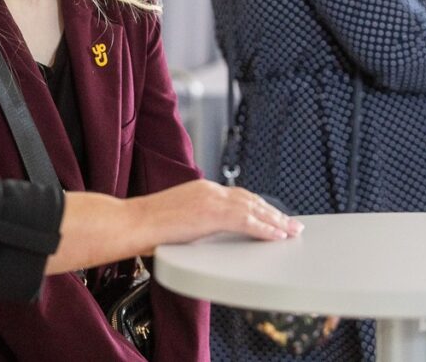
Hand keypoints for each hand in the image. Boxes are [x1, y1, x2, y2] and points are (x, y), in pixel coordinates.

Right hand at [141, 179, 302, 244]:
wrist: (133, 222)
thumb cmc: (145, 225)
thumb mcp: (175, 218)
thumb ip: (194, 221)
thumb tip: (201, 233)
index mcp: (200, 190)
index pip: (237, 196)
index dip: (257, 206)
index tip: (269, 214)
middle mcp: (209, 190)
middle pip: (250, 200)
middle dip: (272, 212)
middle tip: (291, 223)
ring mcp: (212, 200)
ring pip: (254, 209)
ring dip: (275, 220)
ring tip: (291, 230)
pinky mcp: (213, 214)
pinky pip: (248, 222)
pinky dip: (266, 229)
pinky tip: (278, 236)